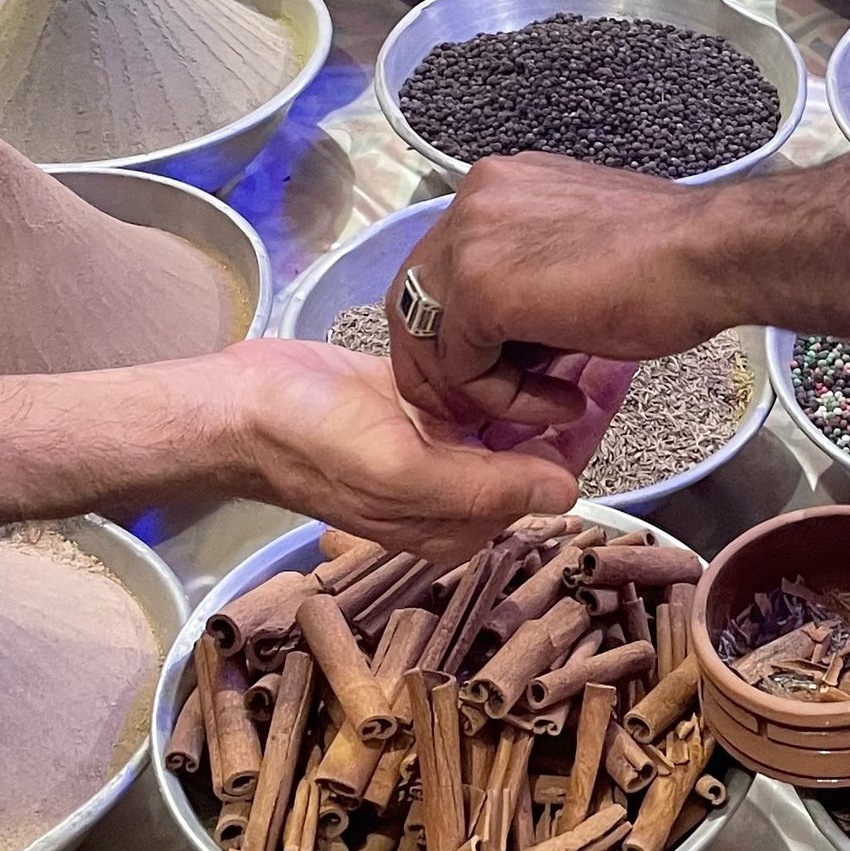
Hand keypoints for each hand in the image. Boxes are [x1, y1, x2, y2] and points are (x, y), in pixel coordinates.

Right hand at [221, 339, 589, 560]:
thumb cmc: (312, 443)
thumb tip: (567, 492)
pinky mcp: (417, 404)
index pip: (543, 487)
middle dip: (573, 405)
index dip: (580, 439)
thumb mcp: (402, 471)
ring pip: (510, 415)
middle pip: (534, 450)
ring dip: (544, 376)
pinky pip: (477, 388)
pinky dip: (505, 362)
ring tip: (581, 328)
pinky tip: (530, 326)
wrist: (237, 405)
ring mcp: (435, 446)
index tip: (611, 383)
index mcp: (455, 524)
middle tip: (607, 344)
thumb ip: (485, 486)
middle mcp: (452, 490)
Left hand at [386, 154, 720, 424]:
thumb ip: (531, 275)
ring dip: (480, 386)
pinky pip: (461, 363)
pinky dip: (502, 396)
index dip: (458, 330)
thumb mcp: (577, 255)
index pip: (441, 265)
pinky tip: (562, 399)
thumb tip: (512, 335)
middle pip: (416, 297)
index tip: (496, 374)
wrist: (711, 255)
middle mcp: (473, 198)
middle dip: (443, 365)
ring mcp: (470, 237)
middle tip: (487, 408)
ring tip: (542, 406)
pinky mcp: (479, 285)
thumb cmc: (671, 259)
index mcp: (498, 185)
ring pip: (431, 334)